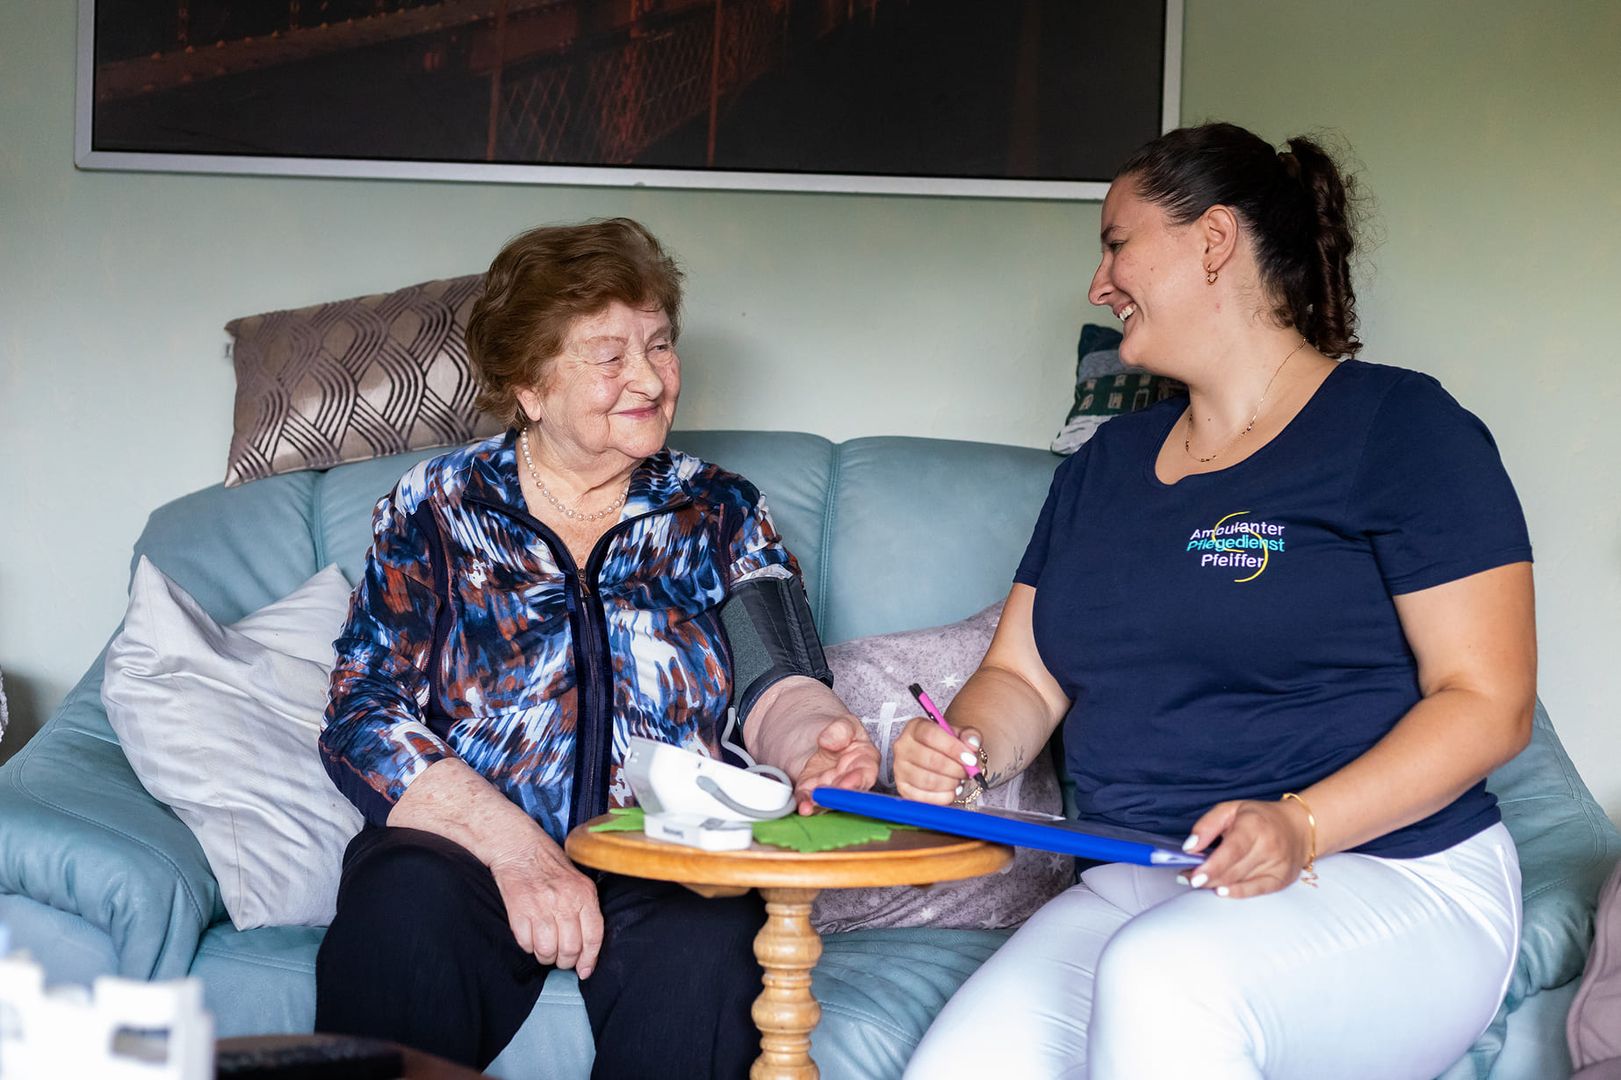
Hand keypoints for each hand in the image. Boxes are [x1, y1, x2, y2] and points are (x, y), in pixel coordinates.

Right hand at [488, 843, 603, 976]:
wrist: (519, 848)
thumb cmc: (550, 865)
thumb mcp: (578, 881)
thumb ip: (586, 909)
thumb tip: (588, 947)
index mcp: (584, 894)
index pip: (594, 936)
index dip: (590, 959)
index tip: (585, 971)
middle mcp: (564, 901)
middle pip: (570, 949)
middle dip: (566, 961)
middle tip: (561, 959)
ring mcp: (540, 907)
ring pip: (547, 951)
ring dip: (546, 957)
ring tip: (545, 949)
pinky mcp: (519, 911)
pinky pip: (526, 944)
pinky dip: (528, 947)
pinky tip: (530, 937)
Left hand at [790, 716, 879, 813]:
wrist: (811, 731)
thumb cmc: (836, 731)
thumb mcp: (844, 722)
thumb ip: (841, 729)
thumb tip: (828, 741)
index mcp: (865, 761)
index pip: (865, 773)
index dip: (857, 780)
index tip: (847, 784)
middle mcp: (849, 778)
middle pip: (846, 792)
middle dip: (837, 796)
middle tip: (828, 796)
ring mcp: (829, 786)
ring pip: (828, 799)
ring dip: (820, 804)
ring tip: (811, 804)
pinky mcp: (811, 790)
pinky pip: (808, 799)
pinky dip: (805, 803)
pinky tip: (803, 805)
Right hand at [893, 716, 982, 804]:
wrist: (939, 757)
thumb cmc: (948, 746)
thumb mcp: (961, 735)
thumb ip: (970, 735)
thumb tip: (972, 744)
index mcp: (915, 728)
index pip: (931, 735)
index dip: (953, 748)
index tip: (970, 758)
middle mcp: (903, 747)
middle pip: (930, 760)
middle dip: (956, 769)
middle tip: (968, 772)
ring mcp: (900, 769)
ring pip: (928, 780)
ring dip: (951, 783)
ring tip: (959, 780)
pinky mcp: (903, 788)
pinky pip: (924, 798)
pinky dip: (943, 797)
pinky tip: (951, 790)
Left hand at [1181, 799, 1312, 898]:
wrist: (1298, 827)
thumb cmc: (1259, 817)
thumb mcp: (1230, 809)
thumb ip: (1207, 826)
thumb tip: (1189, 847)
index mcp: (1254, 825)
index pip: (1232, 851)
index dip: (1212, 866)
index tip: (1194, 876)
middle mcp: (1269, 846)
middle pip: (1233, 870)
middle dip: (1207, 878)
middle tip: (1187, 878)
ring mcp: (1278, 865)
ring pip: (1241, 882)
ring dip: (1216, 884)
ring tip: (1199, 882)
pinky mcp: (1282, 879)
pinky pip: (1257, 891)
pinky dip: (1237, 892)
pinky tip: (1222, 891)